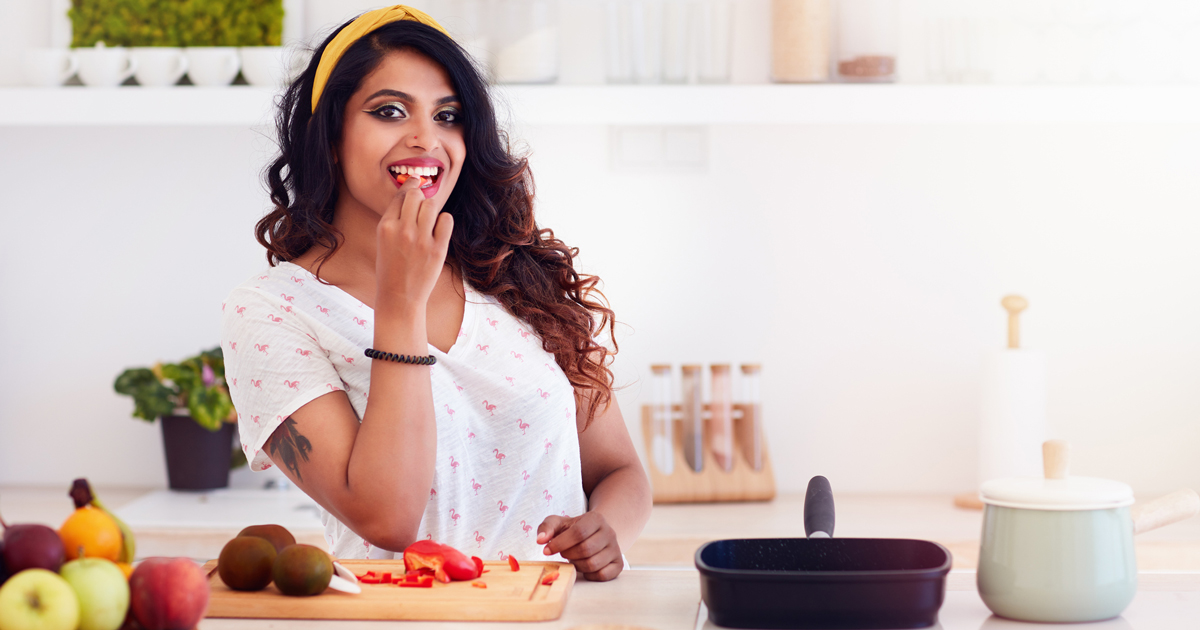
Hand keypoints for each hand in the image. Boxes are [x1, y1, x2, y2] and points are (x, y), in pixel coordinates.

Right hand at [375, 174, 453, 312]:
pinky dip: (443, 221)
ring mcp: (421, 240)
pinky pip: (446, 220)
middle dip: (420, 196)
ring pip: (431, 205)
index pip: (400, 195)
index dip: (409, 187)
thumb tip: (411, 194)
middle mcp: (403, 230)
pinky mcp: (438, 249)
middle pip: (416, 196)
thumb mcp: (384, 240)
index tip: (415, 183)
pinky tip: (438, 229)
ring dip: (431, 209)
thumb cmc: (391, 268)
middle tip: (421, 204)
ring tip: (428, 221)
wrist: (399, 297)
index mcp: (385, 227)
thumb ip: (395, 219)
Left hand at [537, 512, 622, 580]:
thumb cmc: (573, 530)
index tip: (546, 550)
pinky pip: (602, 575)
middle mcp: (610, 533)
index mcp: (596, 519)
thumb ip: (547, 527)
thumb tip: (540, 540)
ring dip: (577, 565)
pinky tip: (583, 567)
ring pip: (593, 564)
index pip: (579, 532)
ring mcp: (616, 549)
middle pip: (585, 549)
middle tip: (563, 553)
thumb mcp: (559, 524)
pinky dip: (589, 575)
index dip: (560, 543)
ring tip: (573, 559)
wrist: (595, 534)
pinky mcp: (618, 564)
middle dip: (568, 554)